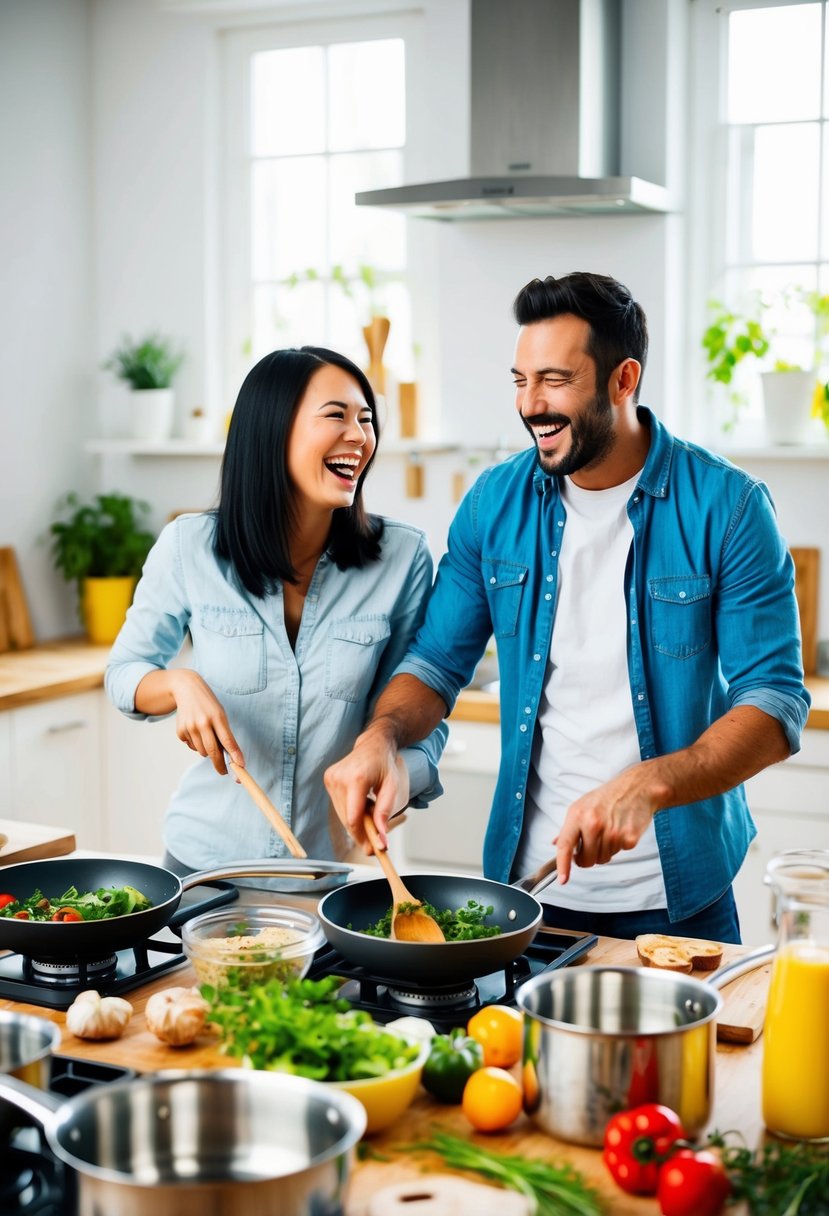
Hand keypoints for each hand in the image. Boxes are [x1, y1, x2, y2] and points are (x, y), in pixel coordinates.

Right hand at [166, 670, 243, 774]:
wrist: (187, 689)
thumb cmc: (209, 704)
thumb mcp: (220, 713)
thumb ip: (224, 733)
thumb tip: (229, 756)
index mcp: (217, 716)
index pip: (228, 740)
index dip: (235, 755)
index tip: (241, 766)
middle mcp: (202, 722)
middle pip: (213, 751)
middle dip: (220, 765)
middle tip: (225, 771)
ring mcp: (190, 727)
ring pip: (202, 752)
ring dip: (207, 751)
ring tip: (207, 737)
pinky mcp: (180, 731)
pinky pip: (192, 747)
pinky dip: (196, 744)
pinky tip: (196, 731)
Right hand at [324, 726, 408, 852]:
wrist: (374, 744)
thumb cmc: (385, 764)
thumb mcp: (393, 787)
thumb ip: (385, 812)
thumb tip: (381, 838)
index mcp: (356, 778)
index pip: (353, 817)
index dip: (362, 836)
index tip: (373, 849)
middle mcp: (339, 777)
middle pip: (347, 819)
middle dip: (361, 833)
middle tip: (376, 842)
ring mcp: (331, 778)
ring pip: (342, 815)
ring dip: (357, 822)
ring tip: (372, 813)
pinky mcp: (328, 779)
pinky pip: (339, 806)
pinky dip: (351, 811)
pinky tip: (363, 804)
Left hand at [553, 762, 663, 883]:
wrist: (637, 788)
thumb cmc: (608, 797)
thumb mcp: (582, 805)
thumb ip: (569, 827)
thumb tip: (556, 844)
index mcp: (578, 815)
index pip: (565, 845)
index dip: (562, 865)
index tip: (562, 879)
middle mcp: (593, 824)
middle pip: (586, 860)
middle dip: (588, 857)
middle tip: (594, 842)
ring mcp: (612, 832)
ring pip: (603, 859)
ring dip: (605, 850)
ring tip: (610, 829)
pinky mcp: (628, 838)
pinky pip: (619, 853)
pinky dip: (619, 846)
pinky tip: (620, 829)